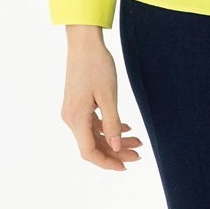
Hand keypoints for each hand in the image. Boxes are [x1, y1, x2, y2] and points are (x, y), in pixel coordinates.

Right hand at [61, 41, 143, 170]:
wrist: (84, 42)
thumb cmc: (96, 65)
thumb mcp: (108, 94)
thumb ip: (111, 122)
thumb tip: (115, 147)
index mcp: (76, 118)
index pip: (89, 152)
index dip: (107, 162)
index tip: (125, 165)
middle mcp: (71, 118)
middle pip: (93, 144)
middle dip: (116, 151)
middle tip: (139, 153)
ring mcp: (73, 111)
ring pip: (95, 134)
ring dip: (115, 138)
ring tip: (138, 140)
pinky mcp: (78, 103)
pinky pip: (93, 122)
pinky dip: (108, 126)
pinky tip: (126, 125)